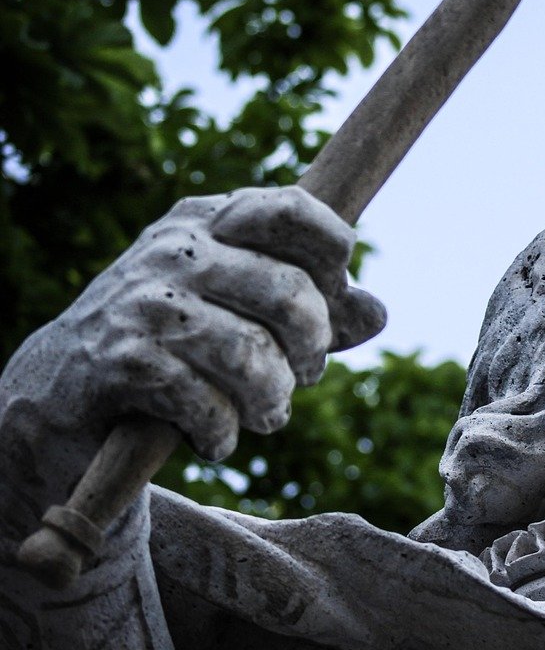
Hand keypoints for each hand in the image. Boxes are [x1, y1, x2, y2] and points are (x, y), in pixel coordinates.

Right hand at [1, 186, 384, 466]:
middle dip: (312, 349)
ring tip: (267, 416)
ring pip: (253, 354)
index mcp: (210, 219)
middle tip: (305, 376)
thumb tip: (378, 313)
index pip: (294, 208)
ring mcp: (145, 301)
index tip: (331, 299)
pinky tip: (216, 440)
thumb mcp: (240, 308)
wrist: (61, 389)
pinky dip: (223, 433)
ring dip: (273, 401)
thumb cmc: (173, 341)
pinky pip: (206, 402)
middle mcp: (176, 248)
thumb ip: (313, 308)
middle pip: (291, 292)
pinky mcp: (122, 360)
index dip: (334, 256)